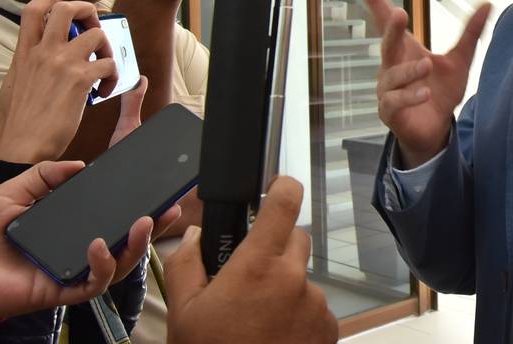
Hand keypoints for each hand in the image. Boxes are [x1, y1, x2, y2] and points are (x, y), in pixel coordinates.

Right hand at [0, 0, 116, 162]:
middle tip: (96, 27)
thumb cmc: (20, 120)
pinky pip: (109, 64)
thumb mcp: (14, 82)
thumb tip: (33, 56)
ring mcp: (62, 64)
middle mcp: (42, 53)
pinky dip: (114, 76)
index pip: (33, 10)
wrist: (23, 145)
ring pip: (96, 34)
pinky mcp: (80, 80)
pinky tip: (104, 91)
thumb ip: (26, 63)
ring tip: (105, 67)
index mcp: (24, 53)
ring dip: (108, 48)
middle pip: (67, 9)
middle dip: (89, 10)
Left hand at [0, 160, 178, 319]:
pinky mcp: (59, 291)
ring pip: (118, 267)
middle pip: (126, 245)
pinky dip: (101, 266)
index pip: (113, 220)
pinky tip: (98, 246)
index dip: (139, 209)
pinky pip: (91, 285)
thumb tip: (79, 166)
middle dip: (152, 229)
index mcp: (72, 230)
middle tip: (168, 209)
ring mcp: (71, 273)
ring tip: (142, 224)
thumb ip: (44, 176)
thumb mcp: (14, 192)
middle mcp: (78, 252)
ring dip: (136, 246)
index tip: (160, 193)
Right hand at [164, 177, 336, 343]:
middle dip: (274, 249)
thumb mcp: (183, 312)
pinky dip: (297, 315)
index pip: (284, 202)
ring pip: (302, 277)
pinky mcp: (329, 329)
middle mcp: (295, 279)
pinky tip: (273, 336)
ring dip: (284, 288)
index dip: (282, 186)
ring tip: (256, 320)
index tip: (277, 185)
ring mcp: (316, 305)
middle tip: (248, 278)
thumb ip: (188, 264)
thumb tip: (198, 234)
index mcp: (259, 266)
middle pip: (295, 239)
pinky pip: (314, 307)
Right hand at [355, 0, 490, 167]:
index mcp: (405, 49)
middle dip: (392, 29)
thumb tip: (487, 3)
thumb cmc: (440, 91)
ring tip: (426, 66)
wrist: (436, 128)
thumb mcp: (459, 61)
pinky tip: (424, 94)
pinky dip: (409, 96)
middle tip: (400, 14)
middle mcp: (391, 66)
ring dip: (409, 70)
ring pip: (392, 75)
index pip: (386, 21)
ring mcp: (387, 89)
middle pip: (386, 43)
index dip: (375, 0)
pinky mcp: (389, 111)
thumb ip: (470, 33)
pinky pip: (394, 101)